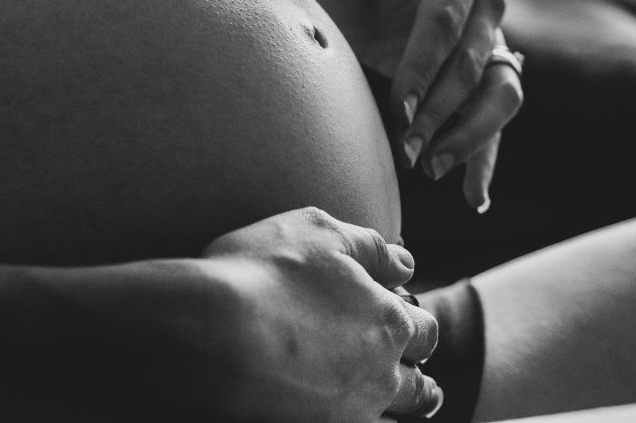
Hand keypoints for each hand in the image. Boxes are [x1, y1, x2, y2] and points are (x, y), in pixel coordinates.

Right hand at [197, 207, 440, 421]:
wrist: (212, 336)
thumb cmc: (261, 275)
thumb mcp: (316, 231)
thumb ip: (368, 246)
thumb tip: (404, 262)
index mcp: (388, 319)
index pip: (422, 328)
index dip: (414, 323)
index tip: (404, 321)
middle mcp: (381, 372)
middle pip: (418, 383)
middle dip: (416, 373)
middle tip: (412, 373)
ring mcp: (351, 411)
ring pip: (395, 418)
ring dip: (399, 408)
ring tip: (391, 406)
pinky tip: (350, 418)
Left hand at [302, 0, 522, 211]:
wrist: (341, 9)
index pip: (448, 22)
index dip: (423, 63)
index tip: (394, 104)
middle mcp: (485, 8)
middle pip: (477, 65)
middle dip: (440, 108)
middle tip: (404, 145)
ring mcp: (489, 49)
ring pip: (501, 96)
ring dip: (469, 136)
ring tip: (429, 168)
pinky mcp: (480, 84)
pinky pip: (497, 125)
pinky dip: (487, 161)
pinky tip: (472, 196)